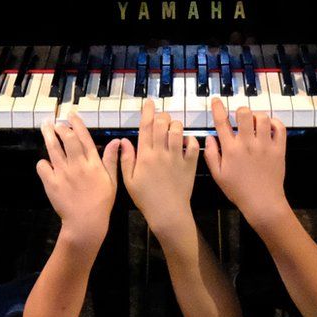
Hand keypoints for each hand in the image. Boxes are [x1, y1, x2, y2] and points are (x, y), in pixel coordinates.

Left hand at [37, 113, 119, 242]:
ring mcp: (63, 173)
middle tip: (56, 122)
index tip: (71, 114)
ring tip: (45, 127)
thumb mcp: (112, 181)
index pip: (84, 138)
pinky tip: (45, 163)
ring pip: (54, 148)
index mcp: (93, 163)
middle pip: (67, 139)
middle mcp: (78, 165)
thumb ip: (111, 160)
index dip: (77, 124)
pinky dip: (43, 163)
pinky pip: (42, 166)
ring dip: (48, 135)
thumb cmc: (101, 202)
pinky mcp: (51, 183)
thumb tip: (117, 141)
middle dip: (61, 127)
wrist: (85, 223)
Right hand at [120, 99, 197, 232]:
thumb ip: (126, 159)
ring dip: (175, 125)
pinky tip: (186, 141)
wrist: (167, 213)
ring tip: (173, 128)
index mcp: (144, 155)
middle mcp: (161, 153)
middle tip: (162, 118)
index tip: (149, 103)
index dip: (147, 111)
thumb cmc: (145, 198)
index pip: (146, 126)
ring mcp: (177, 158)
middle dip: (162, 116)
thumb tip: (123, 140)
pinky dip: (191, 139)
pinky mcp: (190, 164)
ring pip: (178, 131)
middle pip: (162, 124)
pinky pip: (193, 145)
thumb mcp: (129, 180)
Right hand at [203, 99, 288, 222]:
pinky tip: (269, 127)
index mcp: (231, 149)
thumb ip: (211, 155)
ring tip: (255, 123)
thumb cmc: (238, 190)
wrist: (262, 202)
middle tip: (240, 117)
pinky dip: (274, 122)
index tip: (217, 100)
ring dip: (257, 116)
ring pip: (263, 118)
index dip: (218, 108)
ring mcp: (265, 145)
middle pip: (244, 114)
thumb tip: (209, 137)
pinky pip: (279, 128)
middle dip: (240, 111)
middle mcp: (248, 143)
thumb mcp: (218, 175)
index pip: (222, 122)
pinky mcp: (279, 149)